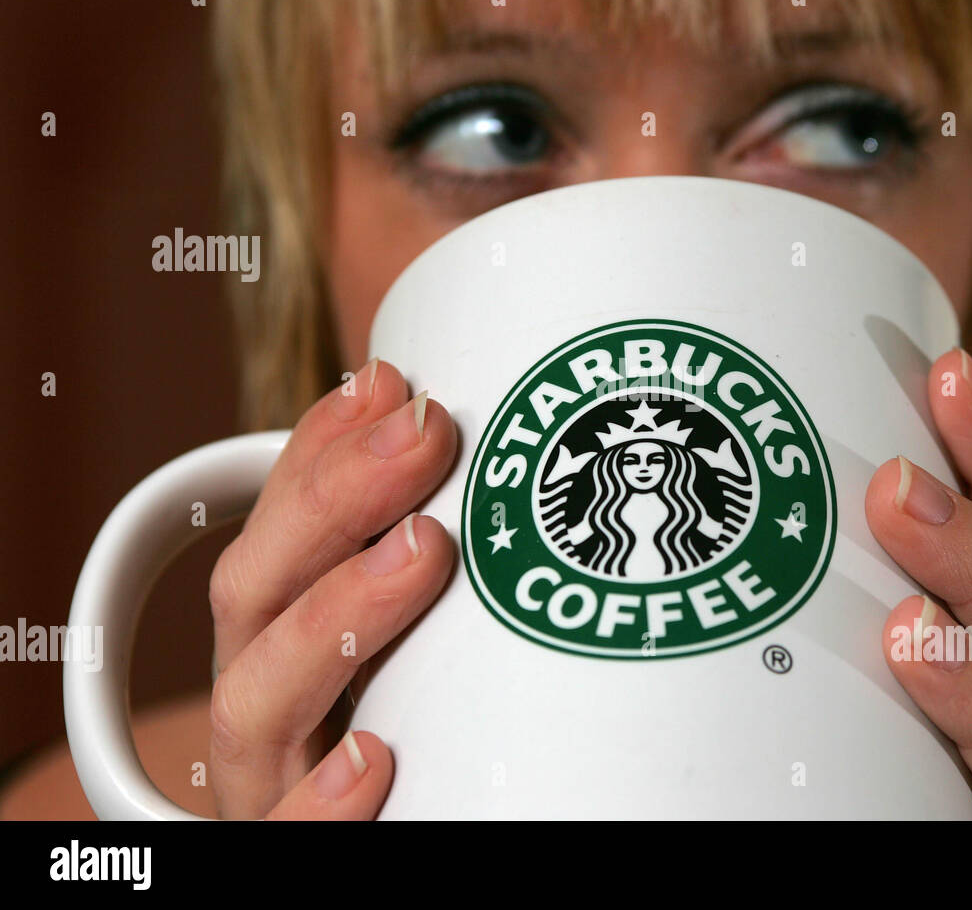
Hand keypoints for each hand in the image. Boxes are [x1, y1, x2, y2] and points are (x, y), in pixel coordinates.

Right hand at [207, 359, 457, 818]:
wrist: (400, 831)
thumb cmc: (408, 723)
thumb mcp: (408, 625)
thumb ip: (418, 546)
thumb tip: (457, 424)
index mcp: (277, 637)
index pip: (273, 533)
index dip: (319, 453)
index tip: (395, 386)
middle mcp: (260, 699)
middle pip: (253, 597)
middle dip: (333, 502)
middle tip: (424, 437)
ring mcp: (269, 783)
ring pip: (254, 703)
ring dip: (335, 617)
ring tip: (424, 552)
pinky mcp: (297, 845)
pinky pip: (288, 834)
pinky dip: (320, 802)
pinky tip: (374, 760)